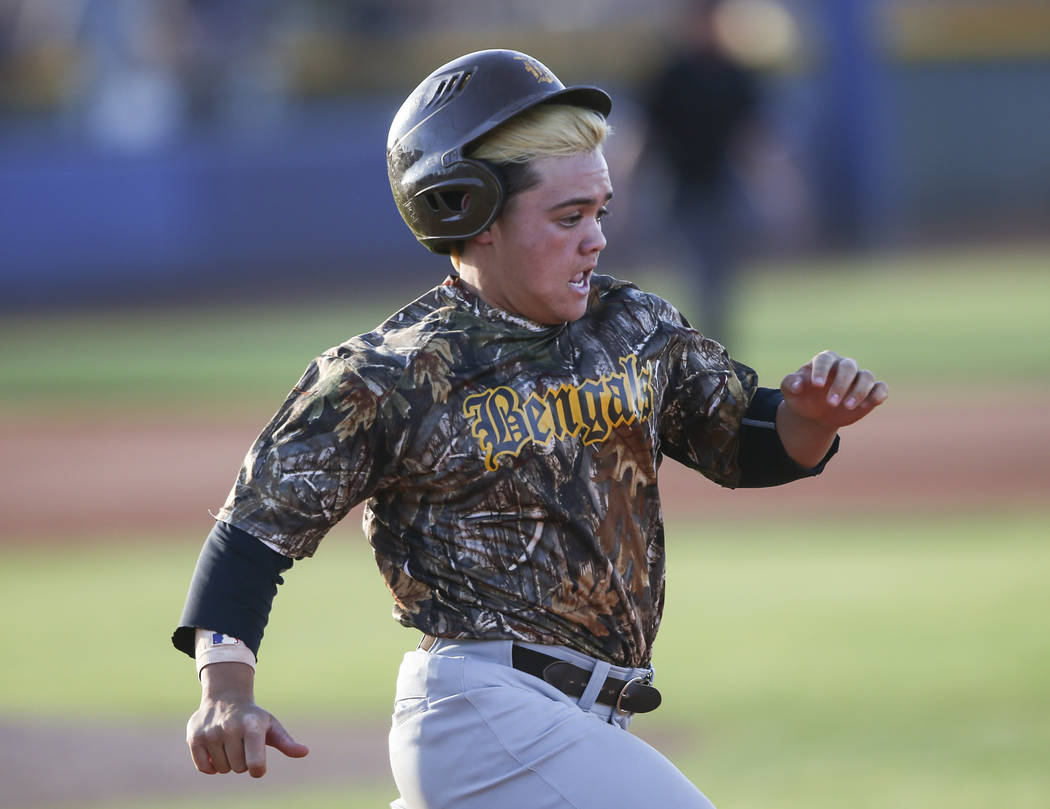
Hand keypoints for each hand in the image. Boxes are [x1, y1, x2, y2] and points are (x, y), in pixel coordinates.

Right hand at [186, 662, 307, 777]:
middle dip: (243, 762)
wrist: (226, 698)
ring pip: (222, 769)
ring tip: (229, 744)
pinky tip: (216, 750)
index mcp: (252, 726)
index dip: (258, 769)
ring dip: (227, 762)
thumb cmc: (253, 717)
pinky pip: (204, 768)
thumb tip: (304, 752)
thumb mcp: (272, 726)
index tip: (258, 762)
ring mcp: (211, 732)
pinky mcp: (195, 737)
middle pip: (239, 768)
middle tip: (242, 745)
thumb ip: (287, 742)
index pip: (255, 765)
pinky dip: (211, 766)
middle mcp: (230, 728)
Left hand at [780, 350, 887, 429]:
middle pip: (848, 367)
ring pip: (867, 376)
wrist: (814, 414)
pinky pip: (881, 388)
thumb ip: (790, 384)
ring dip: (859, 392)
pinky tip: (866, 406)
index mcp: (824, 361)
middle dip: (841, 385)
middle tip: (831, 403)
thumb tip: (798, 385)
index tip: (817, 386)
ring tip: (847, 407)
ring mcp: (858, 378)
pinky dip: (877, 395)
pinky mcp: (871, 391)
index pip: (825, 359)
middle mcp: (843, 366)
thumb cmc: (802, 397)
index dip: (822, 370)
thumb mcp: (790, 392)